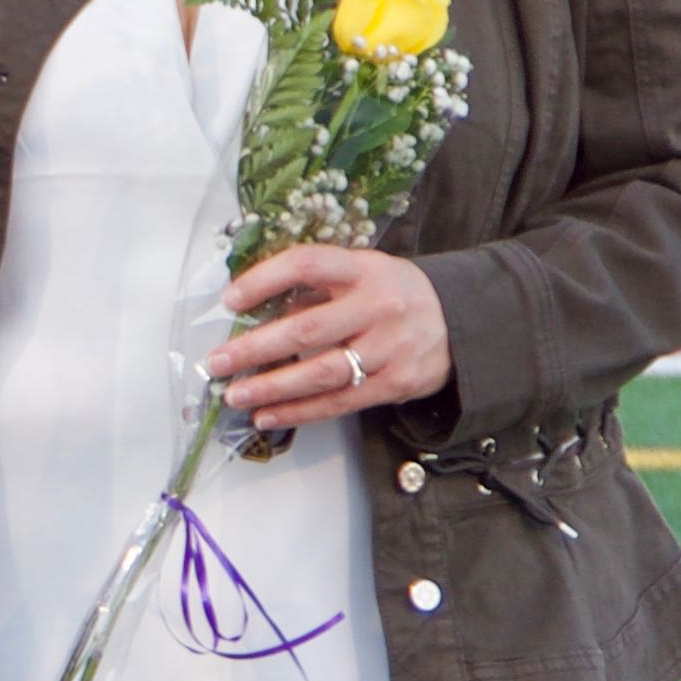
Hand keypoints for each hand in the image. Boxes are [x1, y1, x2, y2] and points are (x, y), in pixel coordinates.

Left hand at [210, 241, 453, 429]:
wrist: (462, 322)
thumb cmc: (393, 295)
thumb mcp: (363, 274)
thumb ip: (318, 289)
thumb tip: (257, 313)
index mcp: (365, 269)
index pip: (307, 265)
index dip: (265, 280)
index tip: (230, 300)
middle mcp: (379, 307)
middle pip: (307, 329)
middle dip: (255, 348)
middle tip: (217, 362)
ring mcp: (390, 348)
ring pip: (321, 373)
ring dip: (272, 388)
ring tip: (235, 396)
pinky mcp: (396, 384)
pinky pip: (340, 402)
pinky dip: (300, 411)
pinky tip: (268, 415)